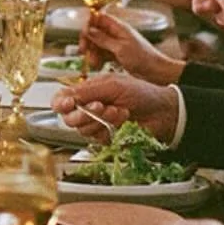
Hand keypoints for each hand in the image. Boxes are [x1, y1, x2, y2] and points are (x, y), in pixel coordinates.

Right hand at [51, 73, 177, 141]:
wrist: (162, 112)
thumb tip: (64, 97)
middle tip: (101, 107)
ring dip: (102, 120)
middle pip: (68, 117)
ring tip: (119, 112)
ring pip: (82, 129)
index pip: (62, 99)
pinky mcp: (105, 136)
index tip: (69, 104)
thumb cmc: (142, 93)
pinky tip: (121, 122)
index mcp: (88, 91)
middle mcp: (89, 108)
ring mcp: (97, 123)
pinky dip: (108, 130)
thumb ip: (86, 91)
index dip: (61, 103)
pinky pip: (95, 139)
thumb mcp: (112, 85)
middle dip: (85, 113)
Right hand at [82, 10, 182, 86]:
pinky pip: (102, 54)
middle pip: (95, 32)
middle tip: (83, 52)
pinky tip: (98, 66)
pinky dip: (98, 59)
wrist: (155, 71)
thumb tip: (89, 30)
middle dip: (88, 42)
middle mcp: (116, 33)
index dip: (89, 24)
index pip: (99, 18)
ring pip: (97, 44)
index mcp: (119, 27)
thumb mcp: (120, 48)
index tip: (83, 36)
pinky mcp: (116, 54)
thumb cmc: (142, 58)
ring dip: (93, 53)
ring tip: (94, 64)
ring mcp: (116, 44)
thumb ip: (103, 39)